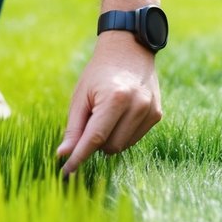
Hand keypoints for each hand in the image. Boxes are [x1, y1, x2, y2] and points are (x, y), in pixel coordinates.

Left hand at [57, 31, 162, 174]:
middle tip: (91, 121)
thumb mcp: (80, 96)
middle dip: (95, 143)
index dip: (79, 157)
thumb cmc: (98, 73)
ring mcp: (150, 111)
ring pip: (123, 146)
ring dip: (110, 139)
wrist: (129, 49)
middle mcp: (136, 106)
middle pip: (110, 147)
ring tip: (106, 114)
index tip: (66, 172)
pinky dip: (123, 133)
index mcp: (114, 99)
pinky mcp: (157, 114)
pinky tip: (120, 114)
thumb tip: (64, 154)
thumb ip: (74, 127)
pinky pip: (134, 138)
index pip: (94, 139)